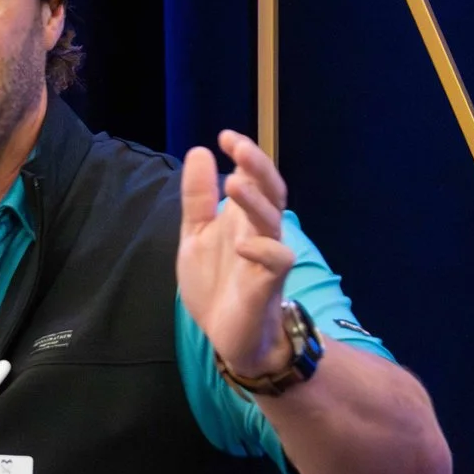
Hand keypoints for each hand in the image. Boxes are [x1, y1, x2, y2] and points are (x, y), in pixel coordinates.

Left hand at [179, 130, 296, 376]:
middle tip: (239, 146)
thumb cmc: (217, 284)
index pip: (252, 178)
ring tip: (234, 183)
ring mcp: (266, 257)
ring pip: (273, 220)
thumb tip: (199, 152)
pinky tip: (243, 245)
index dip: (245, 156)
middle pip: (271, 191)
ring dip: (255, 201)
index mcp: (243, 218)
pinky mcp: (268, 285)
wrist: (228, 336)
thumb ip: (198, 199)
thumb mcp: (196, 235)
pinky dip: (263, 250)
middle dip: (258, 167)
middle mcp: (260, 232)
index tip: (225, 136)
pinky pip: (278, 261)